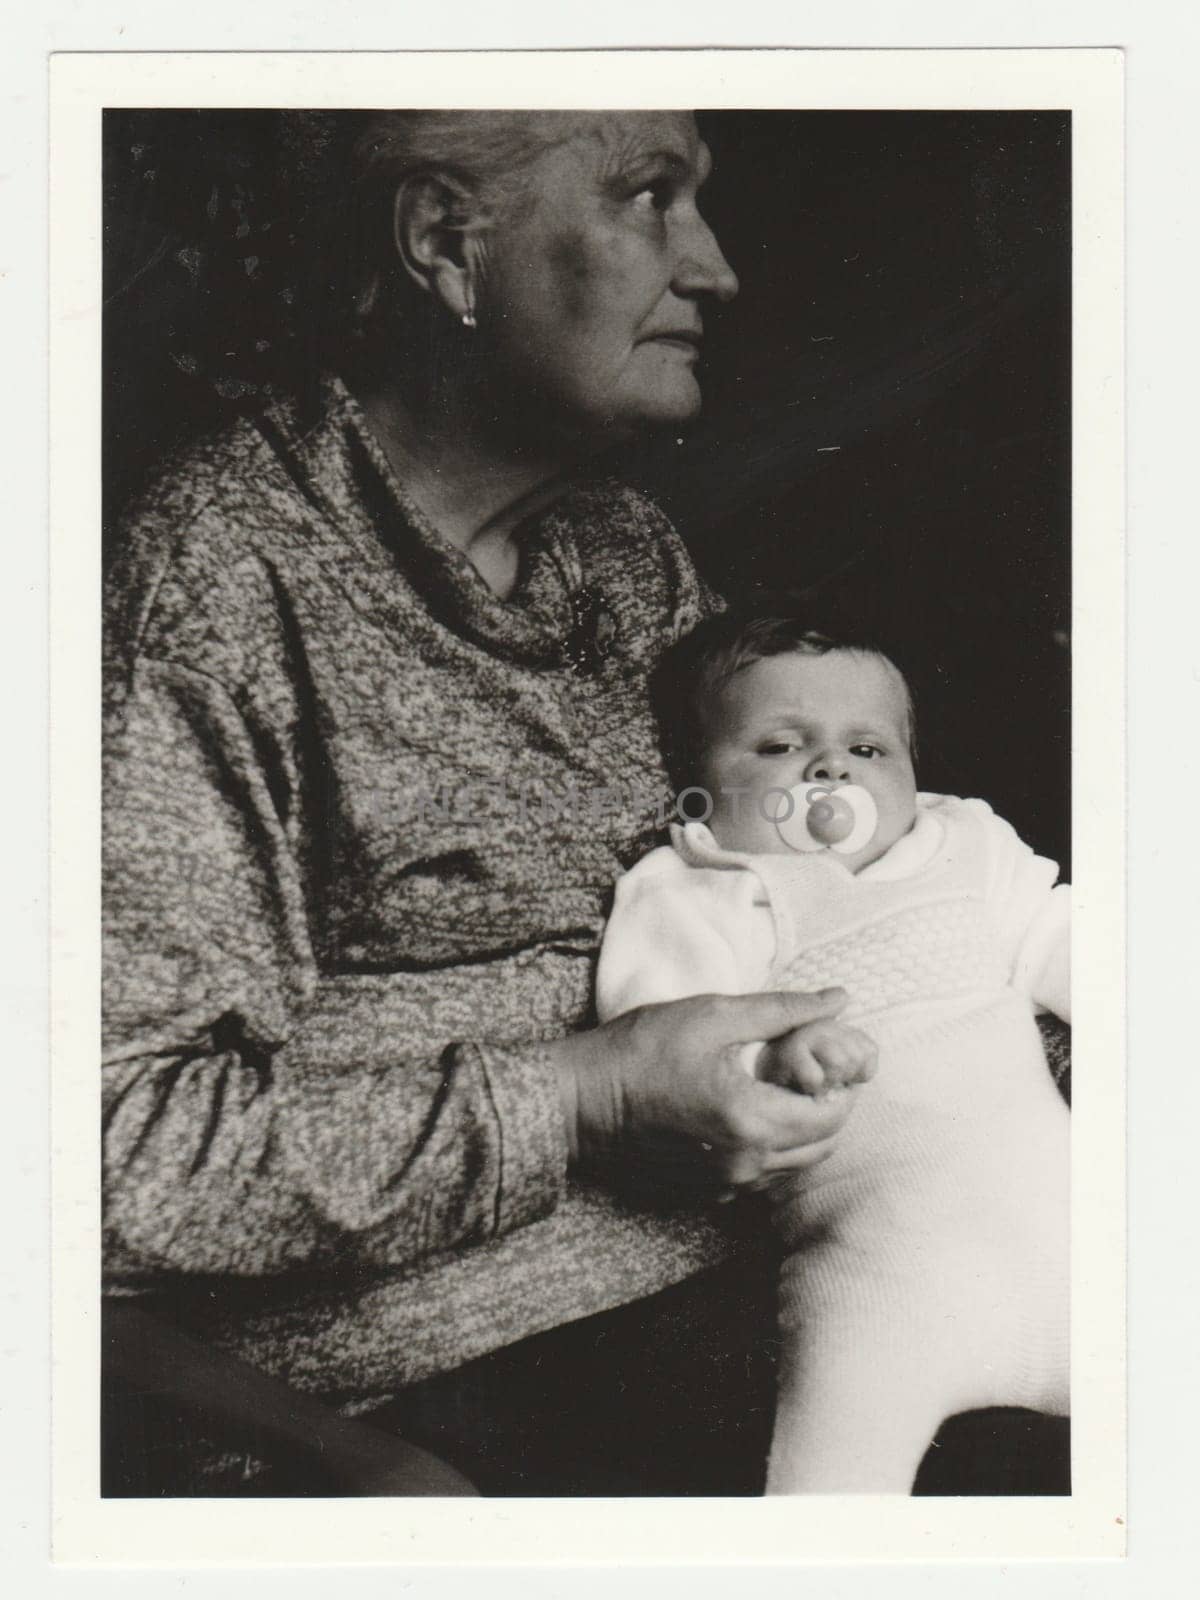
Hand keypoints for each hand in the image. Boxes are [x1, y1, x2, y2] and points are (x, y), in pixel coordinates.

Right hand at [551, 989, 862, 1200]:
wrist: (576, 1102)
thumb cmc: (639, 1051)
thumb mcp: (712, 1015)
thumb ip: (782, 1010)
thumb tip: (839, 1001)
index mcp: (753, 1120)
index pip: (834, 1113)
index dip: (841, 1080)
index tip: (823, 1052)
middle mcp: (747, 1164)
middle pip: (824, 1144)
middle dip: (826, 1105)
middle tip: (803, 1067)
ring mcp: (726, 1185)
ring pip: (795, 1164)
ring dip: (800, 1128)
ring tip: (773, 1086)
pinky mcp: (706, 1193)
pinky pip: (761, 1175)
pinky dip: (769, 1147)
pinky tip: (742, 1111)